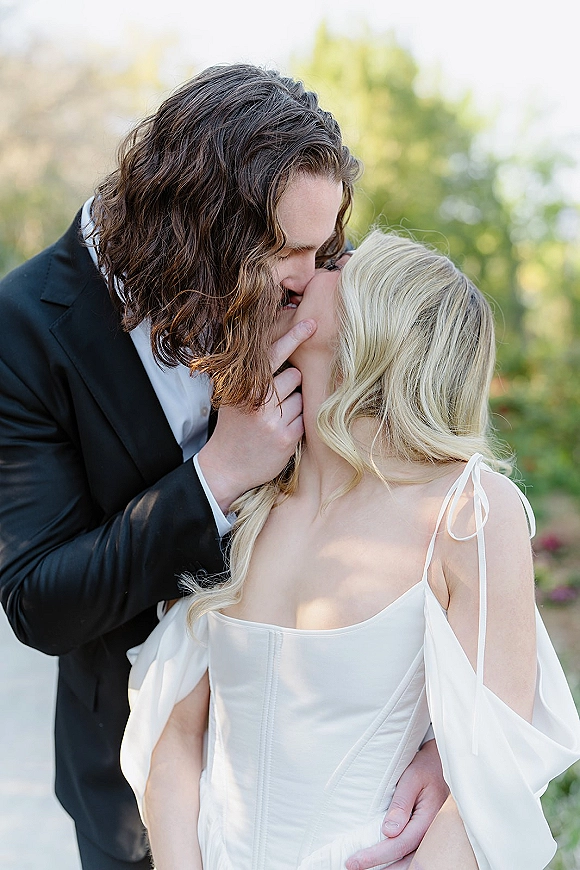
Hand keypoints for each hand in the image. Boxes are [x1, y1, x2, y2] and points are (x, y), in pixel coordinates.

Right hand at [196, 319, 315, 512]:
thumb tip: (283, 349)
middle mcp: (258, 401)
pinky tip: (279, 432)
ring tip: (274, 419)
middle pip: (294, 376)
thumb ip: (254, 376)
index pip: (272, 355)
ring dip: (294, 405)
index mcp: (244, 385)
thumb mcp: (233, 396)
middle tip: (272, 402)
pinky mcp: (287, 438)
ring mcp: (273, 421)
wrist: (225, 466)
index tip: (311, 324)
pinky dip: (296, 423)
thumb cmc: (233, 426)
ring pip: (302, 397)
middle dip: (290, 385)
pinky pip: (304, 418)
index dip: (293, 336)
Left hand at [345, 740, 447, 869]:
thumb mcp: (412, 778)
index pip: (400, 845)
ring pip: (411, 861)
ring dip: (390, 868)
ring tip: (365, 868)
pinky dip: (398, 861)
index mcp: (429, 819)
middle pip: (406, 860)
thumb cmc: (425, 767)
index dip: (377, 856)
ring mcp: (432, 836)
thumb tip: (389, 832)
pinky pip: (413, 853)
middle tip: (353, 867)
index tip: (355, 861)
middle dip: (380, 868)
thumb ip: (401, 804)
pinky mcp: (427, 834)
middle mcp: (433, 833)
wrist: (441, 763)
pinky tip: (383, 862)